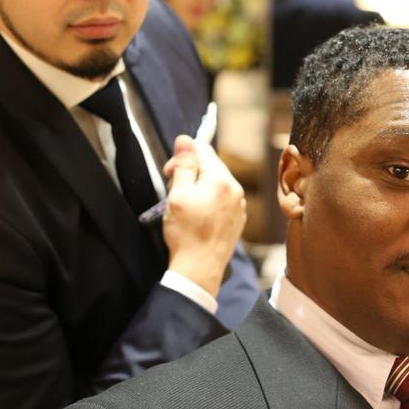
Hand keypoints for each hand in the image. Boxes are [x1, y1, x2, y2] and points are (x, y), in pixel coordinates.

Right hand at [161, 135, 245, 296]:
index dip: (182, 157)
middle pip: (211, 167)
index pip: (203, 151)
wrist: (200, 269)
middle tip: (173, 190)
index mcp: (221, 180)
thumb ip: (184, 165)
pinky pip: (222, 200)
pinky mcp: (238, 219)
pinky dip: (209, 201)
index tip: (169, 173)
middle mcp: (235, 189)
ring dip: (199, 187)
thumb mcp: (178, 195)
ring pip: (216, 183)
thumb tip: (185, 139)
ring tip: (185, 205)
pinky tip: (197, 216)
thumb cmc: (186, 233)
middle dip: (190, 173)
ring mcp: (239, 205)